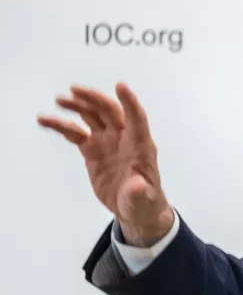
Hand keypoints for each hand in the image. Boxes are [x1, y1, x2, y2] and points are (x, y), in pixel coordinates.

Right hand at [37, 82, 173, 245]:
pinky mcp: (93, 150)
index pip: (137, 118)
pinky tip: (46, 121)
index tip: (120, 86)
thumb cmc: (144, 202)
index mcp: (140, 145)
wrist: (134, 208)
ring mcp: (107, 142)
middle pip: (109, 111)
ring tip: (59, 100)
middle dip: (94, 99)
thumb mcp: (142, 199)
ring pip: (91, 117)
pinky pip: (76, 133)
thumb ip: (138, 192)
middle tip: (74, 90)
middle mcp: (124, 138)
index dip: (130, 102)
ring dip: (77, 106)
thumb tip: (136, 186)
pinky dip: (62, 126)